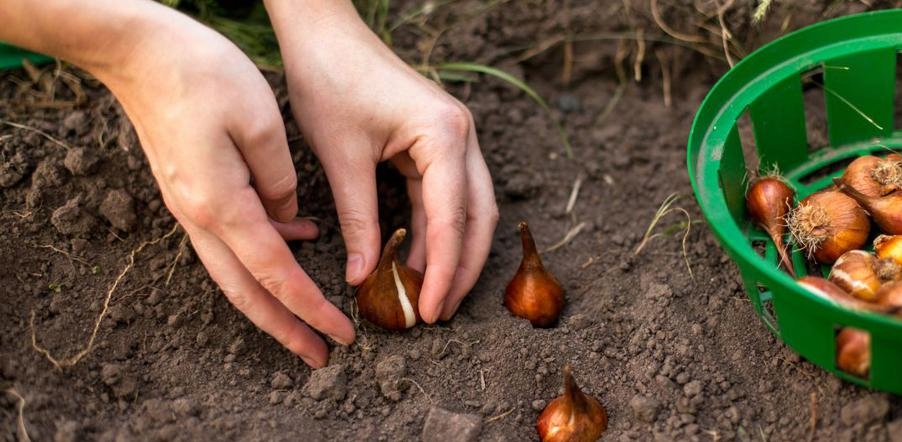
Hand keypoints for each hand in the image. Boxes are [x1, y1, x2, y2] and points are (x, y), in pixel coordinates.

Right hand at [93, 7, 353, 366]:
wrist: (136, 50)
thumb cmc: (201, 73)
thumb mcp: (260, 122)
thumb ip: (281, 180)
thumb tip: (290, 219)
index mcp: (222, 205)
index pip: (276, 274)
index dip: (311, 309)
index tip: (342, 334)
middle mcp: (200, 216)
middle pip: (247, 292)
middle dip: (286, 329)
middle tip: (321, 356)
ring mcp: (190, 206)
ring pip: (235, 272)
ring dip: (272, 301)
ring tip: (308, 320)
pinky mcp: (190, 190)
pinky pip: (229, 238)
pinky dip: (262, 254)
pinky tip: (297, 239)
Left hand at [266, 1, 498, 322]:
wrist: (323, 33)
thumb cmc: (330, 81)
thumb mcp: (341, 158)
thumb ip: (359, 220)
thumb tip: (364, 277)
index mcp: (444, 135)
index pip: (452, 218)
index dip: (444, 270)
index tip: (432, 310)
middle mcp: (461, 136)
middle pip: (478, 217)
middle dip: (462, 268)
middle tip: (439, 313)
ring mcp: (453, 138)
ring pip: (468, 209)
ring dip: (452, 252)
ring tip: (430, 295)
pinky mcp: (437, 142)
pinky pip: (445, 196)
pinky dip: (434, 230)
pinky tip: (417, 260)